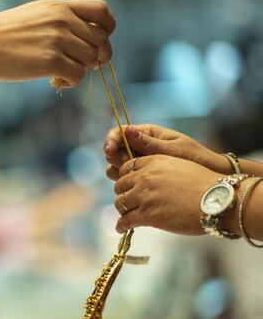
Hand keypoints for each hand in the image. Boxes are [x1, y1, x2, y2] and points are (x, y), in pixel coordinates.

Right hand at [0, 0, 114, 86]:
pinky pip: (78, 74)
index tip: (99, 40)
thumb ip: (60, 20)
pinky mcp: (50, 61)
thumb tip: (81, 39)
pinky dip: (72, 81)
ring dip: (82, 70)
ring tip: (64, 73)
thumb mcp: (35, 14)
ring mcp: (58, 40)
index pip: (101, 11)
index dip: (107, 28)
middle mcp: (63, 21)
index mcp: (60, 7)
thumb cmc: (3, 34)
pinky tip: (58, 80)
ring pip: (91, 60)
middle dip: (97, 56)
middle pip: (101, 40)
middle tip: (82, 64)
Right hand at [104, 124, 226, 179]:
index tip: (109, 150)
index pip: (120, 133)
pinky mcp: (141, 178)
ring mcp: (139, 163)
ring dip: (118, 173)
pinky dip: (124, 184)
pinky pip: (124, 180)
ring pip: (116, 166)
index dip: (111, 140)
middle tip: (127, 166)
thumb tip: (128, 130)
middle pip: (115, 151)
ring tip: (132, 179)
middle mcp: (140, 147)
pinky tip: (133, 188)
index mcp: (147, 134)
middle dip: (115, 158)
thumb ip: (149, 144)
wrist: (209, 179)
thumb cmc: (196, 159)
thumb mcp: (173, 150)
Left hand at [113, 155, 218, 234]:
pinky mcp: (148, 215)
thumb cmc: (205, 184)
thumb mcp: (179, 166)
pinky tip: (121, 228)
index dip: (125, 178)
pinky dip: (121, 225)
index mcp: (154, 162)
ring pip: (120, 203)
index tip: (128, 186)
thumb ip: (161, 170)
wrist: (219, 199)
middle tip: (128, 202)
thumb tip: (150, 180)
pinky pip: (126, 220)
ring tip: (127, 215)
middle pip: (119, 186)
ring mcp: (145, 196)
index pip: (126, 168)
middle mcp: (146, 177)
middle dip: (123, 194)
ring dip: (122, 210)